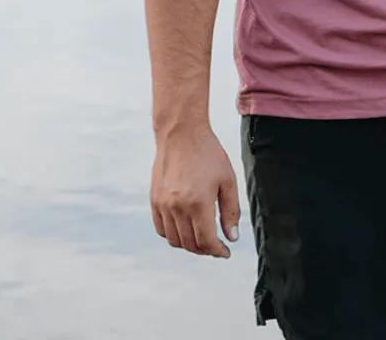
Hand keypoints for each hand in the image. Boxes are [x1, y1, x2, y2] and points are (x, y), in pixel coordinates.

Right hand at [150, 123, 240, 257]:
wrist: (181, 133)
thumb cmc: (208, 153)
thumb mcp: (228, 179)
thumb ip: (231, 210)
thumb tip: (231, 237)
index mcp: (198, 203)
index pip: (206, 241)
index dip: (217, 251)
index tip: (225, 251)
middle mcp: (178, 207)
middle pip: (190, 244)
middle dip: (205, 249)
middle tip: (216, 245)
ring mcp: (163, 205)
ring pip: (175, 240)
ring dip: (189, 244)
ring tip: (201, 237)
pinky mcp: (154, 200)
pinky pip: (161, 229)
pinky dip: (173, 235)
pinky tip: (185, 228)